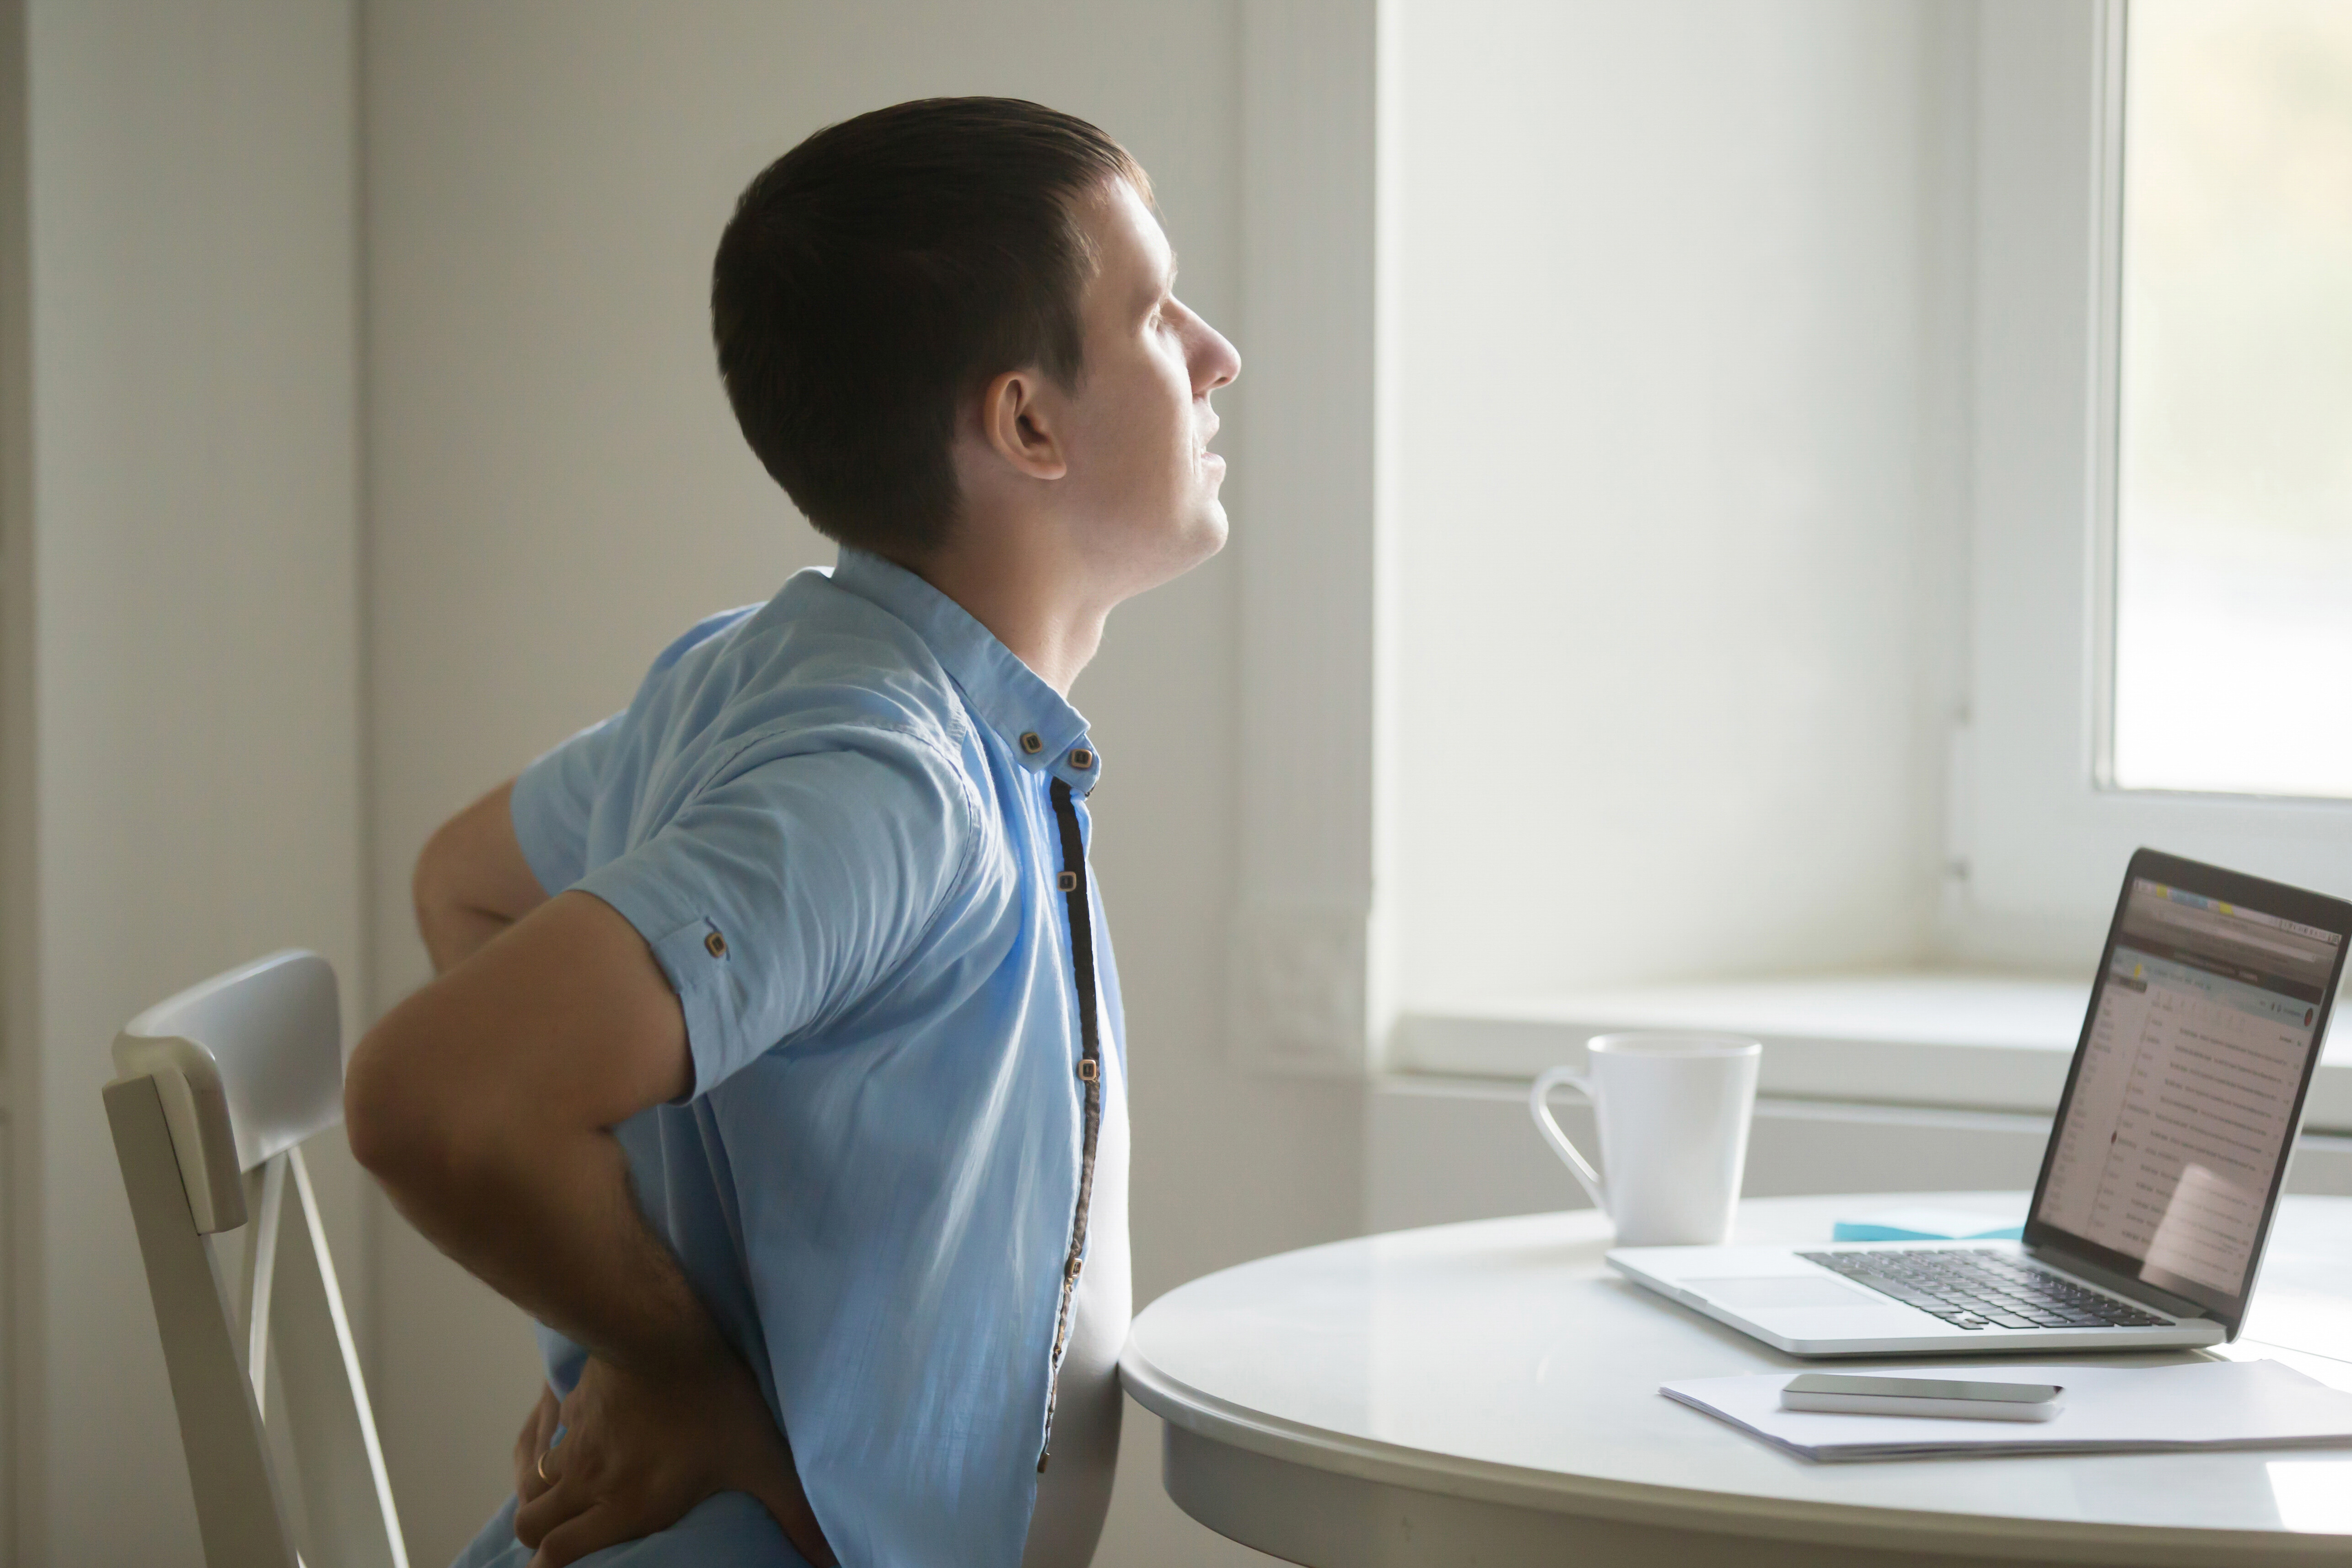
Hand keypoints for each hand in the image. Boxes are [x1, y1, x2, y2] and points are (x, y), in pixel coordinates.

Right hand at [512, 1352, 834, 1567]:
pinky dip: (557, 1449)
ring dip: (546, 1495)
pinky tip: (584, 1443)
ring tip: (568, 1499)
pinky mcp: (573, 1404)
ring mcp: (576, 1441)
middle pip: (530, 1526)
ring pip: (535, 1484)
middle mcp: (589, 1482)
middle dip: (538, 1539)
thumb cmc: (714, 1401)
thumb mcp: (762, 1461)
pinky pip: (549, 1437)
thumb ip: (794, 1515)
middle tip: (560, 1540)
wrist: (662, 1329)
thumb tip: (831, 1560)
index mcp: (626, 1507)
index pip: (555, 1559)